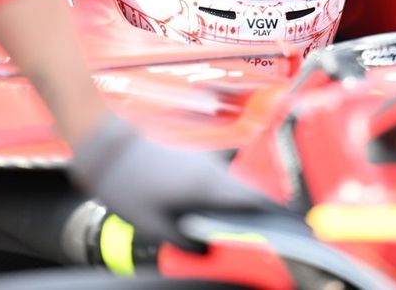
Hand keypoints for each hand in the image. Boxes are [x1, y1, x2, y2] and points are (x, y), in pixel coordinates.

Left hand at [70, 113, 278, 251]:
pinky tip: (210, 209)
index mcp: (208, 186)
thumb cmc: (126, 182)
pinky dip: (222, 194)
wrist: (104, 144)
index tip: (291, 229)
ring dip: (240, 202)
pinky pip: (217, 178)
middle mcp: (212, 169)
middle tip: (264, 232)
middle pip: (249, 191)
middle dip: (260, 211)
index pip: (257, 200)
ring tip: (238, 226)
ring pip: (233, 184)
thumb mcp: (155, 224)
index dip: (277, 215)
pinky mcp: (191, 158)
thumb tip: (208, 250)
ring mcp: (202, 160)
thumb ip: (187, 241)